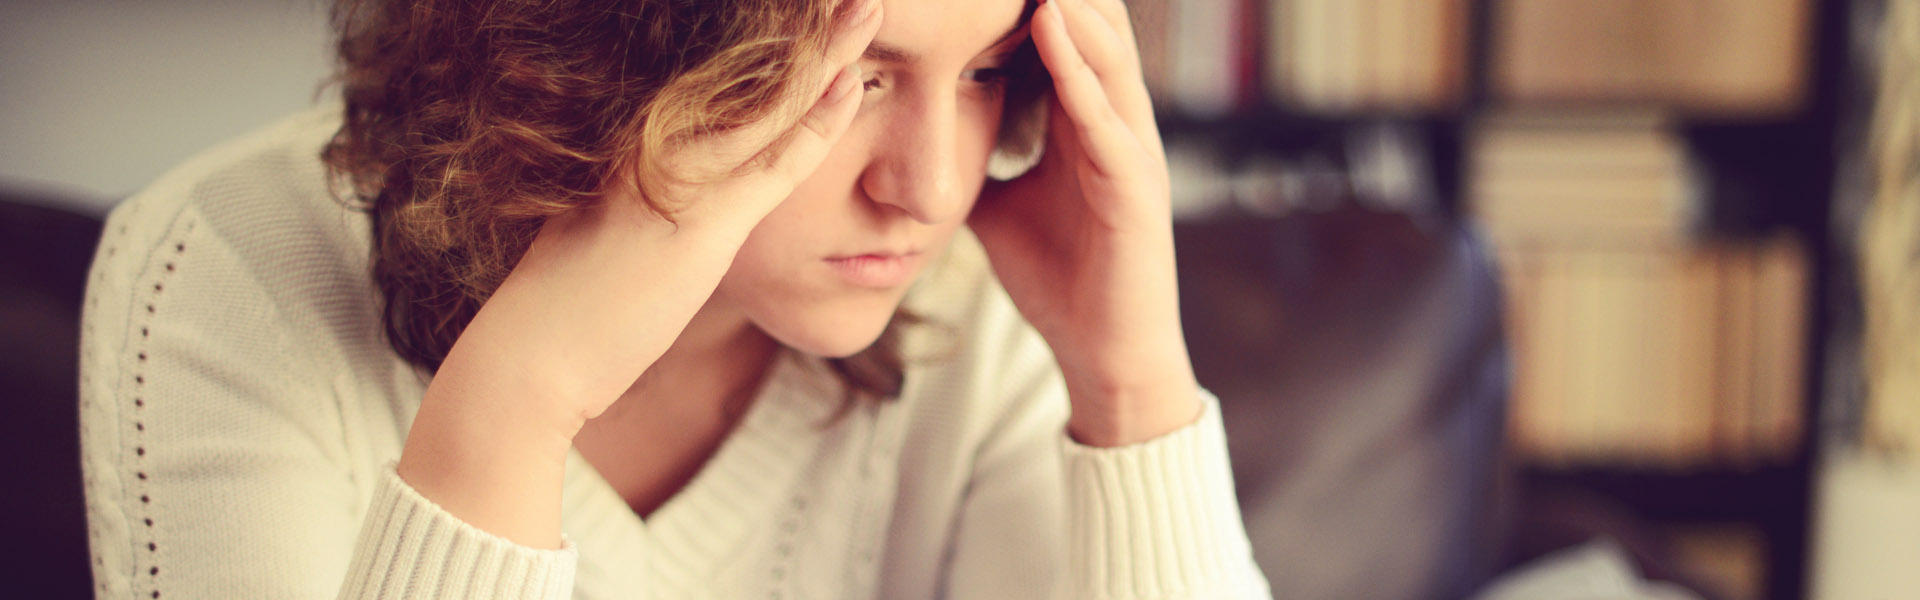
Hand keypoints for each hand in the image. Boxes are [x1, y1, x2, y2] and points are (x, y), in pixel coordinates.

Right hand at [396, 0, 880, 547]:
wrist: (531, 356)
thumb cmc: (565, 305)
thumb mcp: (602, 228)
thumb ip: (638, 196)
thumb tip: (661, 197)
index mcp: (631, 137)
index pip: (714, 78)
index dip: (768, 48)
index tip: (805, 17)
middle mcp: (654, 141)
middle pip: (747, 71)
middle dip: (805, 30)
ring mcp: (680, 178)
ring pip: (770, 102)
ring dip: (826, 53)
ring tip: (867, 9)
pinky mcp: (703, 222)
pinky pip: (777, 162)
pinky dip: (818, 120)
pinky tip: (848, 82)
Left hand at [967, 0, 1198, 445]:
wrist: (1103, 354)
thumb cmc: (1060, 281)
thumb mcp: (999, 208)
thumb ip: (974, 165)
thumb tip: (920, 143)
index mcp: (1086, 127)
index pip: (1064, 41)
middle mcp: (1116, 127)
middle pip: (1093, 30)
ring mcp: (1132, 154)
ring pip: (1105, 57)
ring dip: (1071, 5)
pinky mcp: (1136, 190)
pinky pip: (1106, 118)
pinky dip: (1080, 72)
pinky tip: (1054, 31)